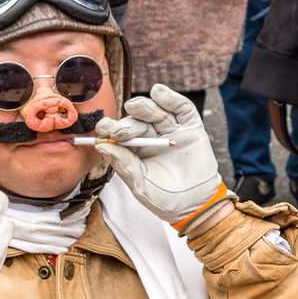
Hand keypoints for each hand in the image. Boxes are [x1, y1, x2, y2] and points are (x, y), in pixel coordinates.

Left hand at [95, 85, 225, 226]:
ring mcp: (172, 131)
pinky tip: (158, 93)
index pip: (120, 133)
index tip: (104, 131)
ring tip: (135, 106)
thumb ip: (123, 164)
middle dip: (128, 123)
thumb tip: (101, 146)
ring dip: (144, 106)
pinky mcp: (190, 128)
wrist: (196, 205)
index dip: (110, 128)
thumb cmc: (165, 199)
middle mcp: (152, 137)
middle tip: (122, 131)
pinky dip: (170, 98)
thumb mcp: (140, 185)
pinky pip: (181, 109)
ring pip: (156, 111)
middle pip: (137, 121)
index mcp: (136, 150)